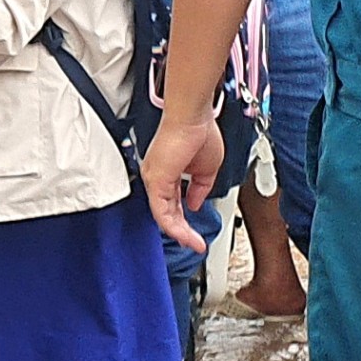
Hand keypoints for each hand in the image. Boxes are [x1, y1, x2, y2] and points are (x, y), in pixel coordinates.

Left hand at [142, 106, 225, 250]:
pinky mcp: (156, 180)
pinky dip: (174, 226)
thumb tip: (196, 204)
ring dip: (180, 233)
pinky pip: (161, 211)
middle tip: (196, 244)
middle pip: (167, 213)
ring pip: (163, 216)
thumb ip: (200, 189)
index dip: (184, 221)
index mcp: (167, 175)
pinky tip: (186, 234)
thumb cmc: (198, 132)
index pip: (172, 205)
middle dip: (183, 232)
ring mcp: (154, 180)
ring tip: (194, 243)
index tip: (196, 234)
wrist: (194, 116)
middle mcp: (157, 178)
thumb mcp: (205, 169)